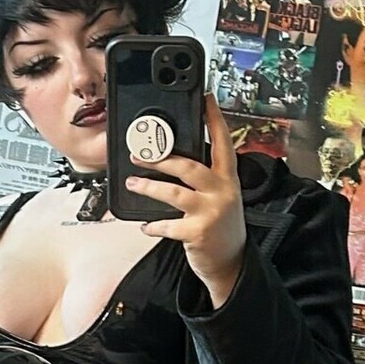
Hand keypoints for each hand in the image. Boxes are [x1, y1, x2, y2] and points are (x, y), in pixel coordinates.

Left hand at [126, 92, 246, 304]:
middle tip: (140, 154)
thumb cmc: (221, 228)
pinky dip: (153, 225)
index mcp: (228, 179)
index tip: (205, 99)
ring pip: (174, 192)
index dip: (214, 120)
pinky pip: (167, 225)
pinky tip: (146, 225)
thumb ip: (206, 179)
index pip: (223, 142)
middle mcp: (222, 192)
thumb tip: (175, 160)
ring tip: (133, 183)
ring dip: (149, 187)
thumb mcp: (222, 198)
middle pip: (190, 166)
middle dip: (162, 158)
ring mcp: (211, 212)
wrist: (231, 265)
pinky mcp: (198, 232)